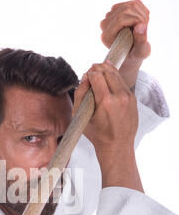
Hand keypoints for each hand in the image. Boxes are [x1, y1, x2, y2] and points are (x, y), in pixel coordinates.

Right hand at [73, 61, 142, 191]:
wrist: (117, 145)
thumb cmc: (97, 134)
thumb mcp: (81, 116)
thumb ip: (80, 94)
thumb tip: (85, 77)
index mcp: (106, 102)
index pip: (97, 76)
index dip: (90, 73)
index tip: (86, 75)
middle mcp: (119, 97)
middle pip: (108, 72)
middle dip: (98, 68)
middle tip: (92, 68)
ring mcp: (128, 97)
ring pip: (117, 75)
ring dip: (107, 70)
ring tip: (100, 69)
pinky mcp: (133, 99)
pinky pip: (122, 83)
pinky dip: (115, 78)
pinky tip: (109, 77)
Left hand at [100, 0, 150, 88]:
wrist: (132, 53)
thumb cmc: (135, 55)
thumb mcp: (140, 52)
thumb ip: (140, 41)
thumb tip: (141, 25)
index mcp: (106, 36)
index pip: (121, 19)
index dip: (136, 20)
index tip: (144, 27)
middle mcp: (105, 25)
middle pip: (126, 10)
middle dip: (140, 17)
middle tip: (145, 27)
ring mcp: (111, 16)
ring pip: (131, 5)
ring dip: (143, 14)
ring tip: (144, 27)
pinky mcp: (118, 10)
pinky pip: (134, 3)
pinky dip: (143, 11)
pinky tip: (142, 22)